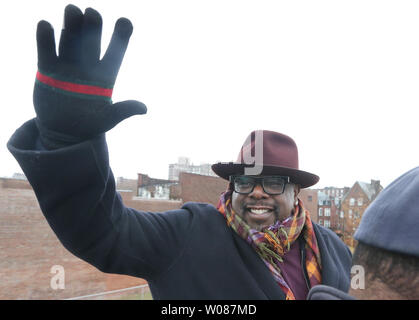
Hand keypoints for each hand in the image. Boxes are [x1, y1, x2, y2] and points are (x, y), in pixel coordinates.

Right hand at [34, 4, 145, 148]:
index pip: (115, 52)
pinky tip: (46, 25)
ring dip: (71, 26)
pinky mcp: (47, 70)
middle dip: (93, 27)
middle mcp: (87, 66)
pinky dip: (46, 39)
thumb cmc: (89, 125)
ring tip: (72, 10)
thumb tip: (144, 108)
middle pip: (91, 42)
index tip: (125, 21)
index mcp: (105, 75)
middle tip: (93, 13)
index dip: (121, 37)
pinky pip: (47, 51)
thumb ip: (124, 111)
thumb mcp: (108, 119)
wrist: (63, 133)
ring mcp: (67, 65)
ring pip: (70, 41)